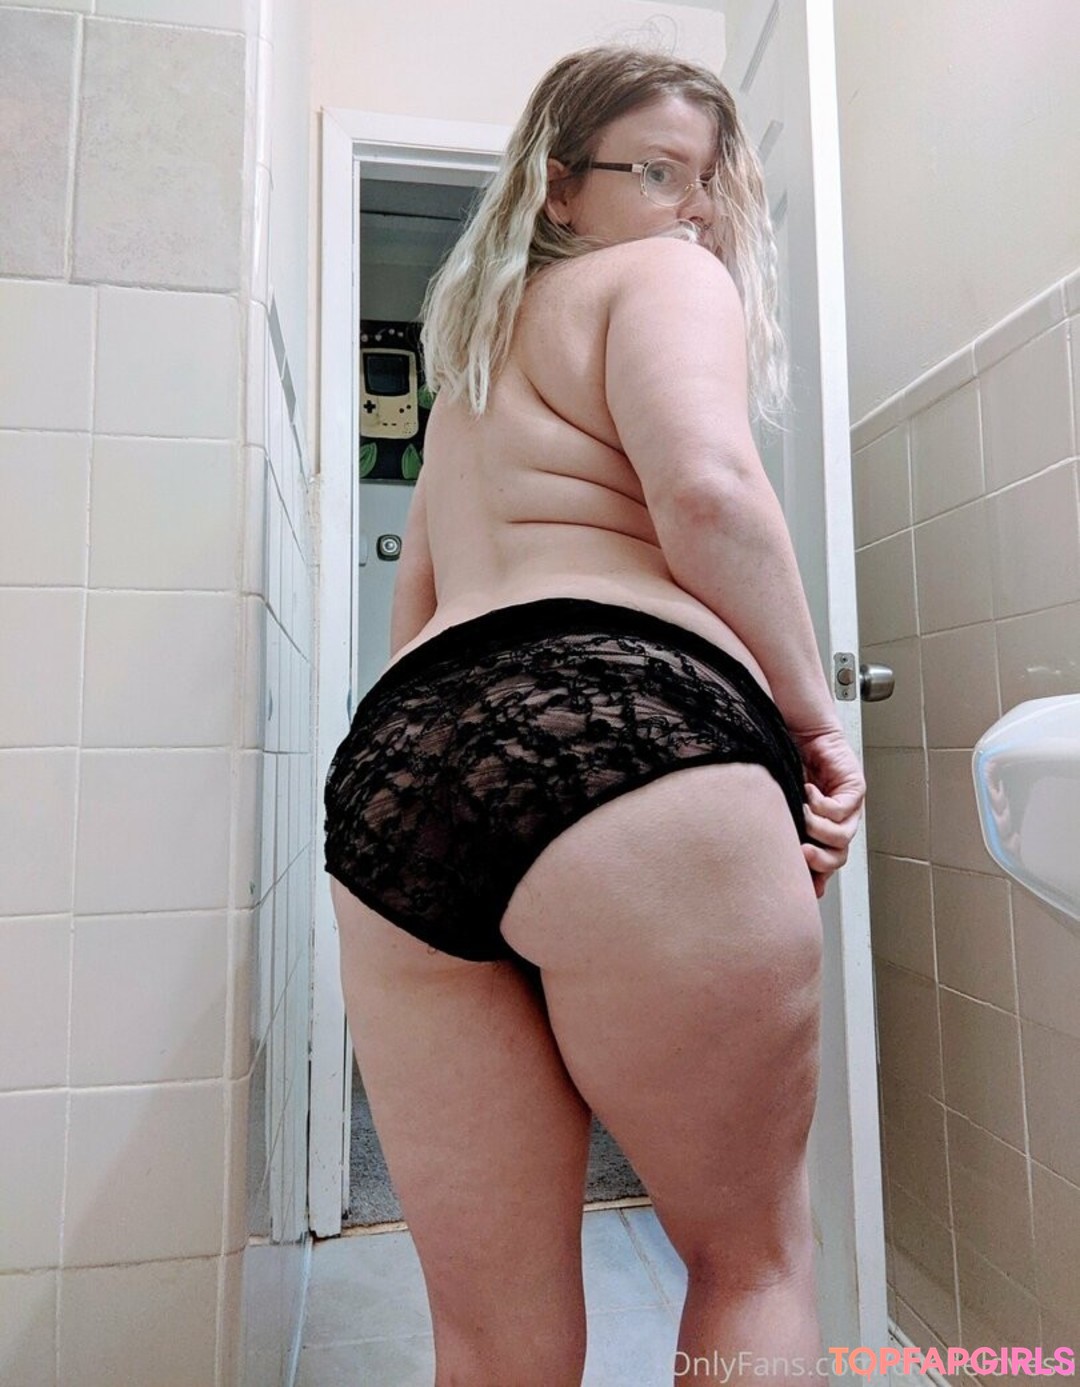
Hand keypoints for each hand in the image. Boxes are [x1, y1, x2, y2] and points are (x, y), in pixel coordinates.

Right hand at [789, 724, 865, 899]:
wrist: (797, 726)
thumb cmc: (783, 759)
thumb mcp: (778, 800)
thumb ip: (778, 826)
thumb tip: (763, 858)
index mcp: (818, 829)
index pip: (822, 864)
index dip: (815, 879)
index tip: (805, 889)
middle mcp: (835, 821)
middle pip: (837, 857)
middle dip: (820, 861)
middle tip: (802, 853)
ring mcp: (848, 806)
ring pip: (842, 837)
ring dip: (819, 830)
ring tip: (801, 815)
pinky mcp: (854, 788)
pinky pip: (842, 810)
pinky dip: (821, 804)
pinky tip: (806, 792)